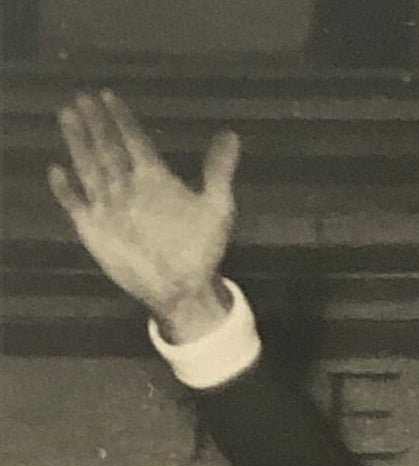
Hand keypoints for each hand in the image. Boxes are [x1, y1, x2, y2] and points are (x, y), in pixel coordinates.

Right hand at [50, 90, 239, 340]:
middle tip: (83, 97)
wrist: (183, 288)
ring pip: (90, 167)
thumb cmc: (201, 249)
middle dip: (97, 124)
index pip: (135, 142)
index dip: (123, 119)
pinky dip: (66, 189)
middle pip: (109, 149)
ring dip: (79, 143)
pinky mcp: (95, 228)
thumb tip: (231, 135)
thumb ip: (218, 171)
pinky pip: (76, 204)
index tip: (109, 95)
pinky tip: (57, 170)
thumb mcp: (216, 208)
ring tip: (68, 115)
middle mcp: (130, 188)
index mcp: (155, 180)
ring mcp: (111, 206)